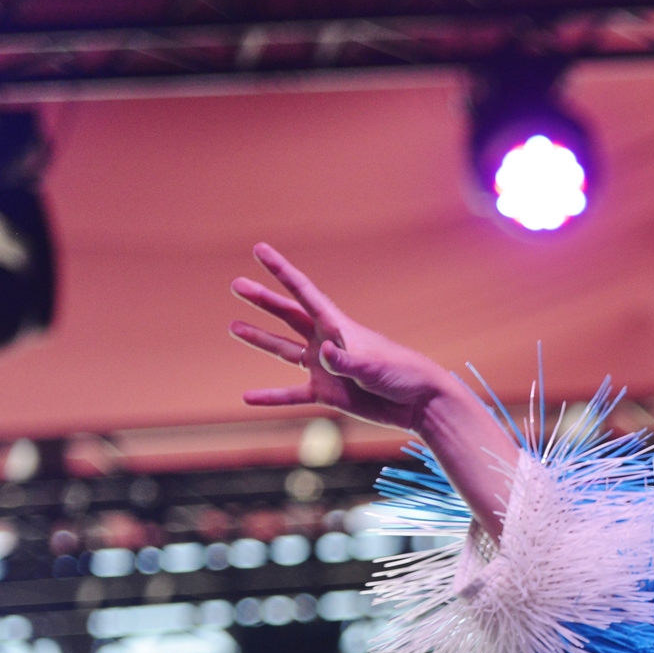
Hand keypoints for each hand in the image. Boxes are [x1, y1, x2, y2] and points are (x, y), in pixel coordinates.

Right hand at [230, 243, 455, 432]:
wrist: (419, 403)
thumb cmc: (402, 374)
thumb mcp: (373, 365)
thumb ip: (345, 359)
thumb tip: (322, 352)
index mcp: (337, 325)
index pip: (303, 292)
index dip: (280, 270)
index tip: (259, 249)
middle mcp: (326, 342)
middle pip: (288, 316)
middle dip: (263, 300)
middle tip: (236, 285)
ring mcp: (324, 368)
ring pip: (284, 350)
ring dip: (260, 339)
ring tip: (234, 327)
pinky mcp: (327, 393)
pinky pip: (292, 394)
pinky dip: (271, 396)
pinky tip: (248, 397)